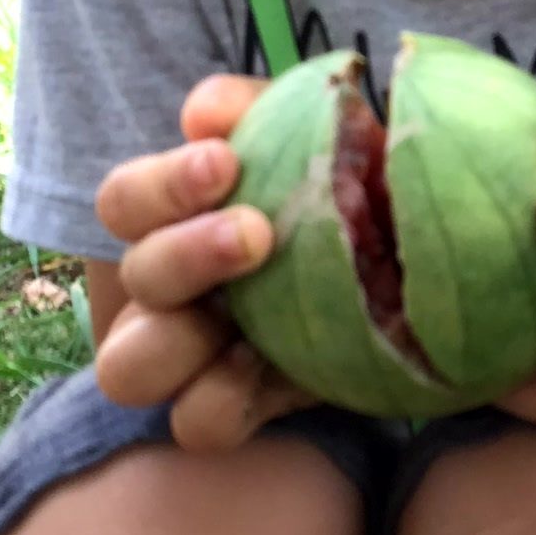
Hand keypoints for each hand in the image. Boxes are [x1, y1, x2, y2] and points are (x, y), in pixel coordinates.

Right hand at [92, 75, 313, 451]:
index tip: (226, 163)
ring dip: (179, 343)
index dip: (163, 185)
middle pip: (132, 279)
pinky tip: (279, 370)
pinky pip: (197, 423)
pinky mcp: (232, 406)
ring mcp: (189, 355)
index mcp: (173, 218)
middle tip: (257, 234)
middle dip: (185, 254)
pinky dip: (227, 399)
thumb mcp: (310, 135)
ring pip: (128, 367)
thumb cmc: (339, 187)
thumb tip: (203, 112)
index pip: (125, 199)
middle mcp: (167, 288)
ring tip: (247, 326)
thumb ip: (258, 111)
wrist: (410, 267)